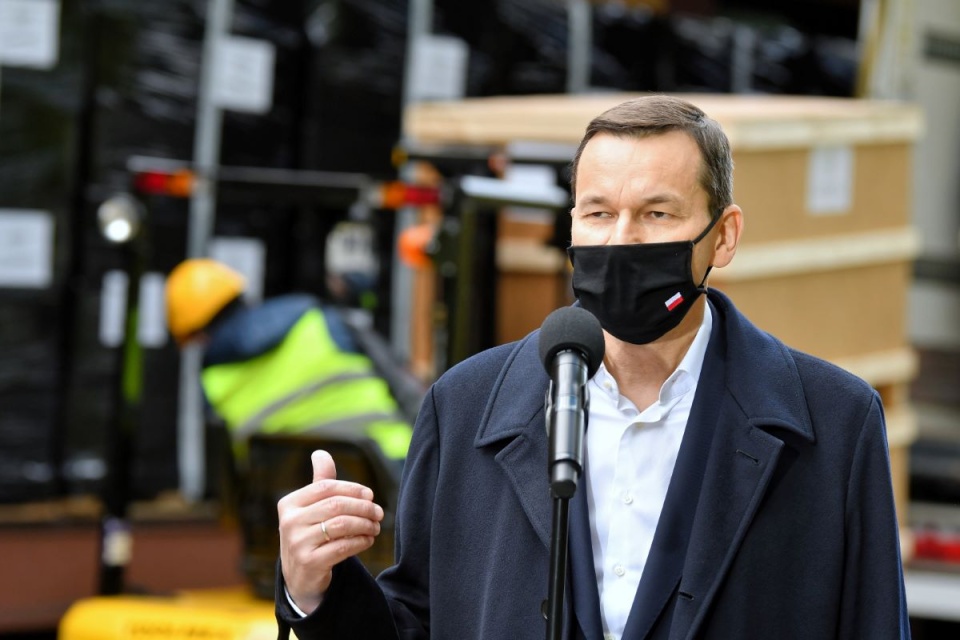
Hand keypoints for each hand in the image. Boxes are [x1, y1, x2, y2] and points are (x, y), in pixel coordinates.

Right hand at [278, 449, 384, 614]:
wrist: (299, 576)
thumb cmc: (310, 534)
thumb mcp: (310, 508)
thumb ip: (319, 482)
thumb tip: (321, 453)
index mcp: (289, 503)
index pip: (327, 487)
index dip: (353, 489)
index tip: (370, 495)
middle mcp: (289, 522)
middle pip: (337, 505)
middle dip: (363, 507)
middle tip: (378, 512)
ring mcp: (297, 543)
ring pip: (342, 525)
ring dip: (365, 524)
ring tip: (376, 526)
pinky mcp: (309, 562)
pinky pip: (343, 547)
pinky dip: (361, 542)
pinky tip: (368, 540)